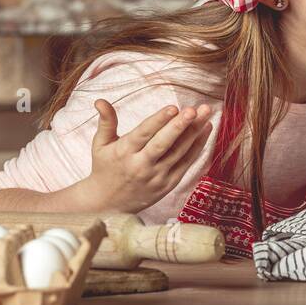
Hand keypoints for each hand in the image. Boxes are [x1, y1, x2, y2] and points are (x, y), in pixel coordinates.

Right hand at [82, 100, 212, 212]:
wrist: (108, 204)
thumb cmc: (105, 168)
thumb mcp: (100, 144)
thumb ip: (106, 122)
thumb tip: (100, 100)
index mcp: (124, 153)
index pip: (143, 134)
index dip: (158, 121)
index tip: (173, 107)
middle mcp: (141, 165)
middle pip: (163, 144)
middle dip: (179, 126)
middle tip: (193, 110)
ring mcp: (157, 176)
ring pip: (179, 152)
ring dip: (194, 132)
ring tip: (205, 113)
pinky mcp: (169, 184)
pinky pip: (186, 163)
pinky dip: (197, 146)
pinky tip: (206, 128)